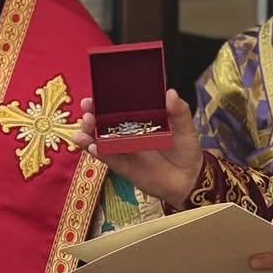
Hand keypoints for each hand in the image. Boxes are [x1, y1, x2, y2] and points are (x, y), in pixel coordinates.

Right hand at [73, 89, 203, 207]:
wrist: (189, 178)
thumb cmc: (185, 149)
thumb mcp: (185, 127)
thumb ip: (179, 111)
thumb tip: (170, 93)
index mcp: (139, 118)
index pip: (117, 106)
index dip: (103, 100)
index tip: (94, 96)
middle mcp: (127, 132)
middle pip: (102, 122)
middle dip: (90, 116)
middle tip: (87, 113)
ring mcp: (123, 149)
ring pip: (99, 140)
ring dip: (88, 134)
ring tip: (83, 132)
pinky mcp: (123, 166)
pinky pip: (107, 158)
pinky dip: (98, 153)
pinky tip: (92, 147)